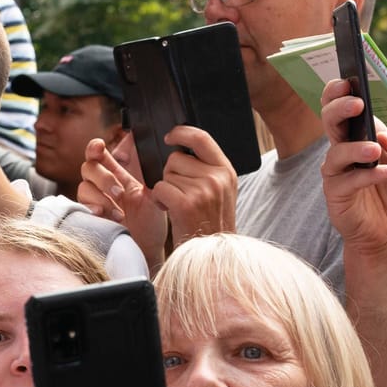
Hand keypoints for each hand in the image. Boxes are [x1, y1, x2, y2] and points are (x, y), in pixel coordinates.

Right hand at [79, 134, 166, 269]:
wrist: (149, 248)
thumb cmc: (152, 221)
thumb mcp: (154, 193)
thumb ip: (147, 172)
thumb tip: (145, 151)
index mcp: (117, 175)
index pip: (99, 155)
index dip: (95, 148)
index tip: (100, 147)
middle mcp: (102, 186)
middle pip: (88, 167)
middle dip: (103, 177)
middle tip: (120, 192)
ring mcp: (94, 201)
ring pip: (84, 187)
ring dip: (102, 197)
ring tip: (120, 213)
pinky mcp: (89, 217)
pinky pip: (82, 206)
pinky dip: (93, 209)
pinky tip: (105, 215)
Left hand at [151, 126, 236, 241]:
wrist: (211, 254)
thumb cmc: (210, 223)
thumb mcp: (220, 192)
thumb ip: (207, 169)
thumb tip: (182, 148)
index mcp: (226, 171)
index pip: (202, 138)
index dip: (182, 132)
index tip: (170, 136)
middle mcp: (217, 178)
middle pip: (176, 158)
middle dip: (171, 174)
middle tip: (181, 194)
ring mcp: (203, 190)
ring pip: (166, 174)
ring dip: (166, 189)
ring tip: (179, 205)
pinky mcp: (187, 204)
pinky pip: (160, 187)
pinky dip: (159, 199)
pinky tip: (171, 211)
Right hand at [319, 77, 386, 255]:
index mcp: (362, 134)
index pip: (344, 106)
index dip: (339, 91)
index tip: (348, 80)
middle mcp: (345, 148)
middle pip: (330, 120)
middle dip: (338, 108)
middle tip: (356, 104)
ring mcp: (338, 171)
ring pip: (336, 151)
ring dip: (357, 148)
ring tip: (376, 150)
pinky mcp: (337, 193)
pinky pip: (349, 180)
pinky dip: (369, 176)